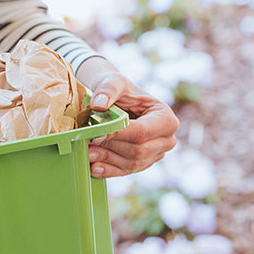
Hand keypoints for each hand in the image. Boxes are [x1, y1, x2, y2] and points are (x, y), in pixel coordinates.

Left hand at [79, 61, 178, 177]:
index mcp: (166, 118)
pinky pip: (126, 171)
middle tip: (87, 144)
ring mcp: (156, 154)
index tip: (95, 134)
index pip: (142, 132)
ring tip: (87, 153)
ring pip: (131, 163)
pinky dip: (109, 170)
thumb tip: (98, 104)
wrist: (117, 101)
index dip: (118, 135)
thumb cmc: (119, 90)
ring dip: (107, 160)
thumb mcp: (114, 82)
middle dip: (111, 148)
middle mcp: (166, 139)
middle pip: (138, 150)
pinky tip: (94, 168)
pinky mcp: (143, 164)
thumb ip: (107, 90)